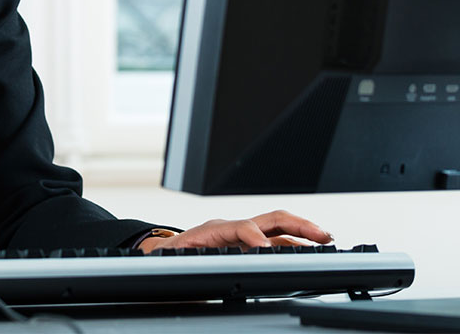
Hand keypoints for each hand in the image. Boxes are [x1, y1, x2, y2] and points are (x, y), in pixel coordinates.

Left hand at [138, 210, 332, 253]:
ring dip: (304, 232)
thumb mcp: (174, 262)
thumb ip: (188, 265)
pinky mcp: (247, 243)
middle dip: (298, 225)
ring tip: (327, 240)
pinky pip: (275, 240)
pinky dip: (296, 244)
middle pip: (269, 219)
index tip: (269, 250)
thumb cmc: (168, 259)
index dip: (256, 238)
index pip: (240, 227)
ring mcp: (241, 234)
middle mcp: (231, 227)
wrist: (160, 254)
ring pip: (277, 228)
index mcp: (212, 231)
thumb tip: (197, 267)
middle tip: (323, 236)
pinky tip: (312, 250)